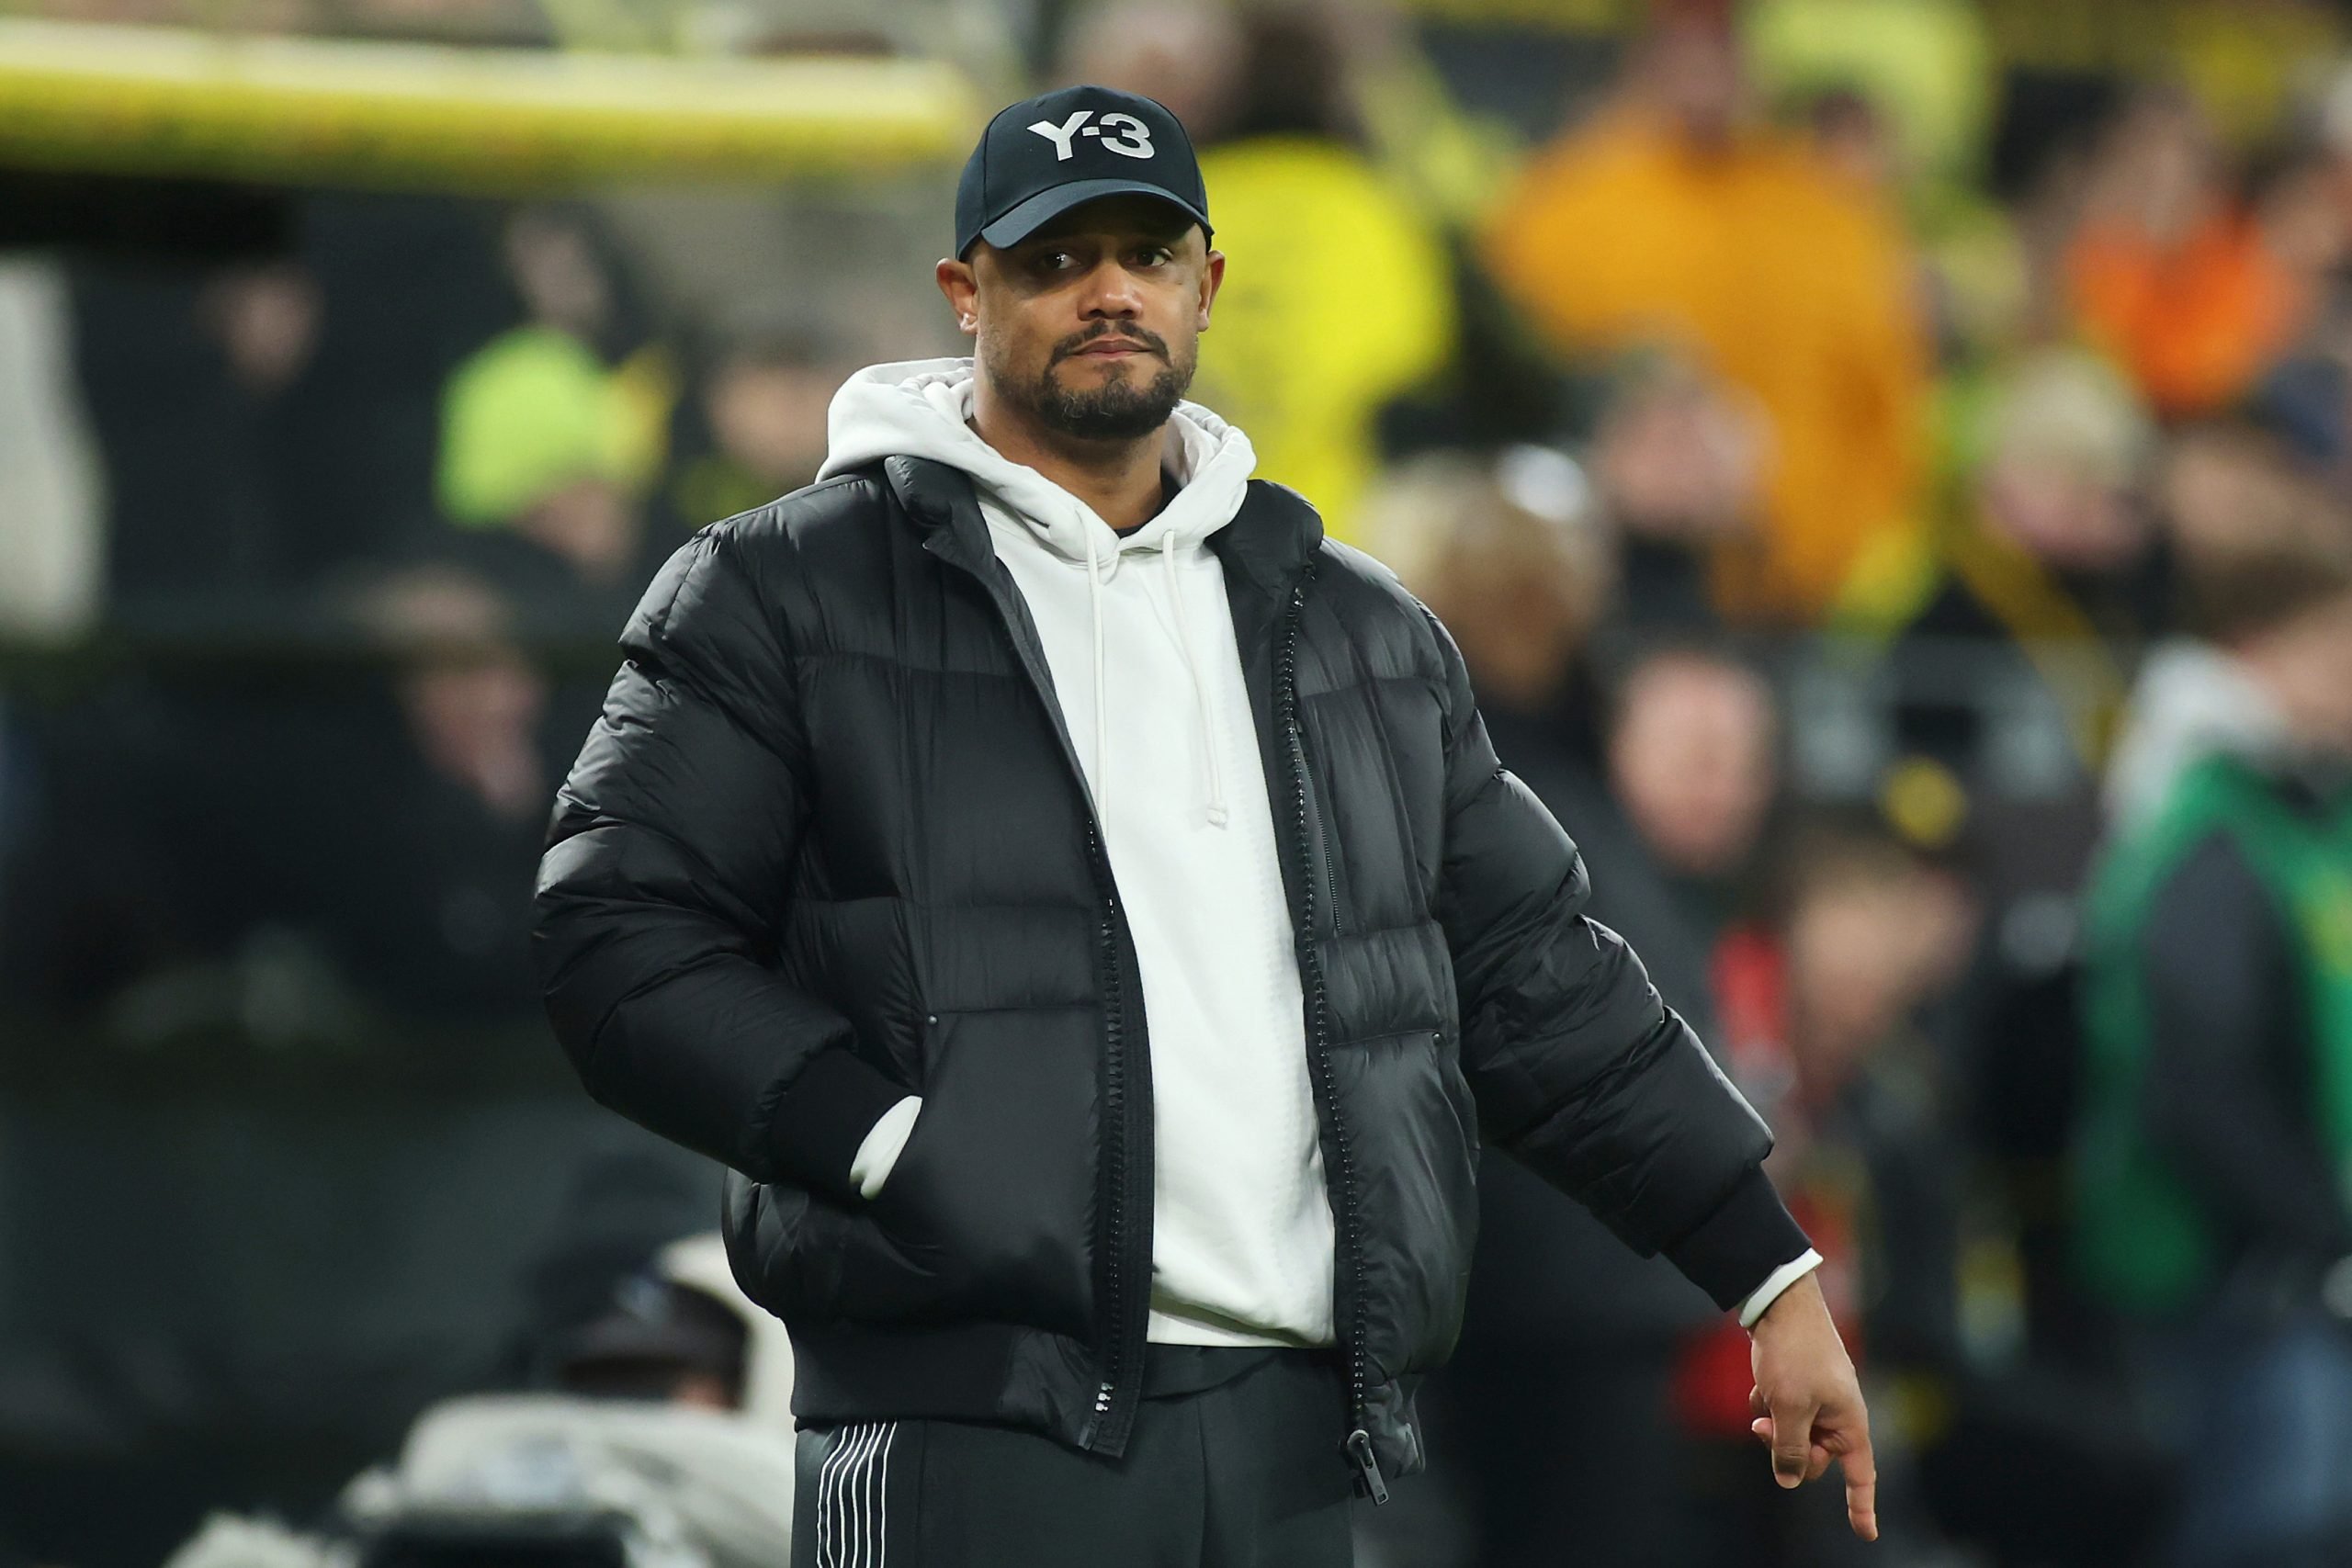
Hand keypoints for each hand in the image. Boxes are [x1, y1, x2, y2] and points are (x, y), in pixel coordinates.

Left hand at [1747, 1270, 1877, 1540]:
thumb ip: (1789, 1449)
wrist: (1781, 1303)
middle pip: (1813, 1457)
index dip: (1861, 1507)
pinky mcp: (1798, 1384)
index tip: (1867, 1535)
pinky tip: (1759, 1384)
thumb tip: (1788, 1480)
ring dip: (1772, 1422)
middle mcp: (1838, 1413)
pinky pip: (1780, 1410)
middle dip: (1785, 1447)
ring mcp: (1818, 1398)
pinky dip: (1767, 1402)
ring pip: (1791, 1434)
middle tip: (1761, 1426)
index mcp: (1849, 1422)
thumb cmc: (1794, 1354)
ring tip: (1763, 1395)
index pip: (1860, 1474)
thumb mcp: (1790, 1408)